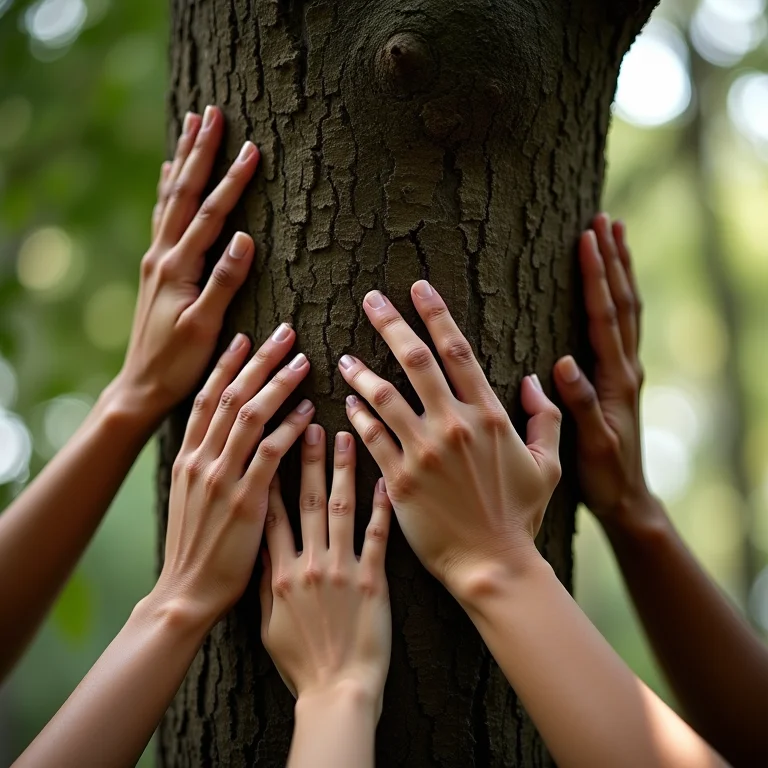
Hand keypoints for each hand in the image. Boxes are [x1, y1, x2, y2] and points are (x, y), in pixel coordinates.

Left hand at [114, 105, 260, 424]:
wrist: (141, 385)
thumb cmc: (177, 363)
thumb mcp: (204, 327)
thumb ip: (223, 282)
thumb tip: (244, 238)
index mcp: (177, 267)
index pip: (210, 214)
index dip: (232, 181)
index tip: (252, 148)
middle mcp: (162, 256)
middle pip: (182, 193)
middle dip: (199, 152)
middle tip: (211, 113)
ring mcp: (157, 260)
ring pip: (170, 199)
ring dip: (181, 161)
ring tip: (190, 127)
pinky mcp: (157, 269)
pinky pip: (162, 217)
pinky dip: (167, 189)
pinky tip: (168, 176)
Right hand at [155, 323, 314, 627]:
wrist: (185, 594)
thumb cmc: (194, 547)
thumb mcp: (191, 498)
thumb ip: (208, 465)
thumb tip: (225, 436)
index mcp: (188, 458)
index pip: (207, 398)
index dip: (227, 365)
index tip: (246, 337)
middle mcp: (201, 461)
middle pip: (231, 396)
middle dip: (258, 361)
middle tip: (285, 333)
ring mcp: (221, 480)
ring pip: (250, 418)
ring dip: (277, 385)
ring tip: (302, 361)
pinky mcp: (245, 503)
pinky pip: (269, 457)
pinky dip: (289, 430)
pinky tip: (309, 413)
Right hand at [260, 428, 391, 715]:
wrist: (336, 692)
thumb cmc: (300, 662)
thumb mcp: (268, 622)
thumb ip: (266, 580)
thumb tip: (261, 546)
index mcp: (281, 573)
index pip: (273, 513)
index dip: (273, 476)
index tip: (275, 444)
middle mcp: (309, 563)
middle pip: (308, 501)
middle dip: (309, 459)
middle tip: (313, 424)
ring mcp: (342, 570)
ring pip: (340, 509)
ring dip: (343, 471)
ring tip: (346, 437)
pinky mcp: (372, 581)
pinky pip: (377, 537)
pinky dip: (381, 508)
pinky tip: (385, 480)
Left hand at [336, 283, 561, 599]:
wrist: (493, 564)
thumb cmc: (521, 515)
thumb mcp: (549, 465)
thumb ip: (547, 418)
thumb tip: (535, 379)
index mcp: (488, 416)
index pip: (458, 351)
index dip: (436, 315)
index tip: (419, 288)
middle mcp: (452, 425)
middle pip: (416, 362)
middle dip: (391, 324)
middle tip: (371, 299)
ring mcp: (423, 452)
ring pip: (384, 397)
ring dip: (362, 372)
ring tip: (344, 357)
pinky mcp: (399, 479)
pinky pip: (372, 438)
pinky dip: (358, 417)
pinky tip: (347, 404)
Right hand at [552, 215, 652, 528]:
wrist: (627, 496)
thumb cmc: (605, 474)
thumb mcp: (590, 444)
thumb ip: (580, 403)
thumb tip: (563, 361)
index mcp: (617, 380)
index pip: (606, 318)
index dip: (597, 278)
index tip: (587, 240)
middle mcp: (626, 368)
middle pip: (622, 303)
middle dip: (613, 260)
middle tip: (605, 220)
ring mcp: (626, 371)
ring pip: (627, 310)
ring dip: (620, 271)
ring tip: (614, 235)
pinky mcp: (620, 378)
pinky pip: (622, 327)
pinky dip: (618, 296)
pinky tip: (611, 285)